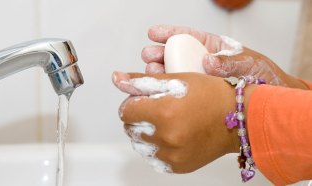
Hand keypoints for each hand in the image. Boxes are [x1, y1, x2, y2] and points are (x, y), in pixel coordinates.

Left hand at [112, 71, 255, 172]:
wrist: (239, 119)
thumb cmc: (212, 95)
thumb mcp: (176, 80)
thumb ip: (142, 81)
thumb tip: (117, 78)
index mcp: (164, 113)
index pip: (125, 110)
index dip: (134, 102)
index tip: (145, 100)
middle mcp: (166, 138)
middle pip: (130, 128)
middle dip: (140, 117)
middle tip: (159, 109)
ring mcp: (172, 155)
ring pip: (140, 144)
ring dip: (146, 133)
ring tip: (166, 122)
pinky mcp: (177, 167)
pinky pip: (153, 158)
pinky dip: (157, 147)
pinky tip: (171, 136)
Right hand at [142, 25, 307, 88]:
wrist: (267, 103)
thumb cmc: (261, 77)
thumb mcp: (248, 64)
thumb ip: (229, 62)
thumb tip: (208, 61)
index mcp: (212, 47)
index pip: (188, 36)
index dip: (169, 33)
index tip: (153, 33)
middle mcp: (201, 62)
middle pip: (175, 54)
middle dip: (159, 53)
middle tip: (148, 56)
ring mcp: (197, 79)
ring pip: (173, 72)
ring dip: (159, 71)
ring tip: (151, 72)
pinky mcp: (196, 95)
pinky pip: (180, 90)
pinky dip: (168, 89)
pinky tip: (159, 90)